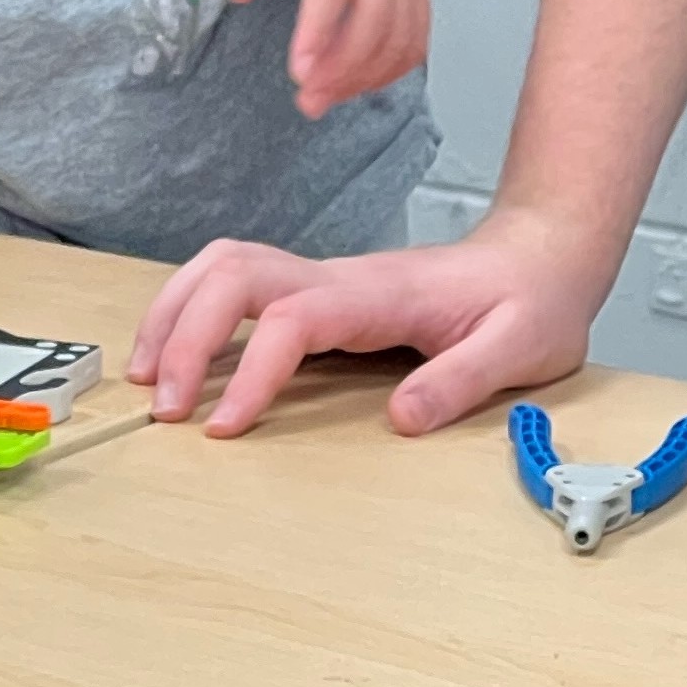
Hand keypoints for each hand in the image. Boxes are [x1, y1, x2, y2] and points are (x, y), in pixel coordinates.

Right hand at [129, 201, 605, 435]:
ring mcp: (324, 279)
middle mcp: (339, 277)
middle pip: (235, 273)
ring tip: (145, 378)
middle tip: (163, 409)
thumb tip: (400, 418)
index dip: (252, 370)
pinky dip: (192, 310)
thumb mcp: (521, 348)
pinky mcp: (318, 293)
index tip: (225, 428)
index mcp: (380, 295)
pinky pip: (238, 284)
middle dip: (185, 334)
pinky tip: (176, 355)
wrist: (540, 259)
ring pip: (225, 267)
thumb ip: (461, 380)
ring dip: (176, 312)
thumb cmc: (530, 304)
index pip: (293, 318)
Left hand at [224, 0, 431, 119]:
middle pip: (379, 8)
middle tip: (309, 98)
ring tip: (328, 96)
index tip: (299, 70)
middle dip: (347, 63)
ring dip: (371, 71)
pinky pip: (420, 24)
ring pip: (406, 23)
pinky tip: (362, 80)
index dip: (320, 28)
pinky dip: (397, 62)